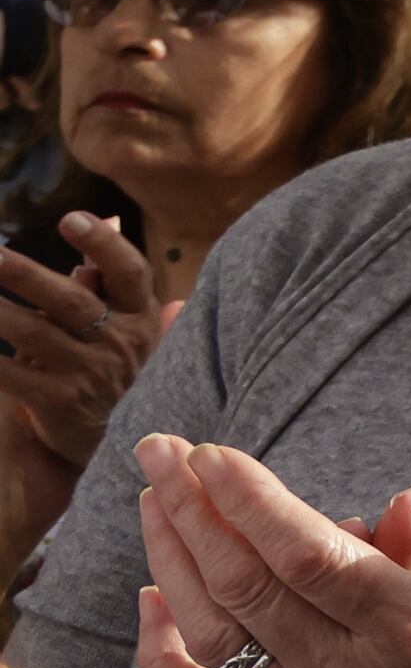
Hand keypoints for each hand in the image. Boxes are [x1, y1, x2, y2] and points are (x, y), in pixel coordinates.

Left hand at [0, 213, 166, 537]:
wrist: (121, 448)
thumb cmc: (121, 379)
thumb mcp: (132, 336)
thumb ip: (108, 299)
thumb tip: (86, 265)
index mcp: (140, 318)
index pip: (129, 272)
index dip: (104, 243)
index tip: (71, 219)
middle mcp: (119, 343)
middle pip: (70, 300)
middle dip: (25, 274)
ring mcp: (89, 374)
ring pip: (32, 332)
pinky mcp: (59, 403)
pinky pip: (10, 374)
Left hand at [129, 437, 410, 667]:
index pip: (307, 553)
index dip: (251, 500)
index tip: (212, 452)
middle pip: (243, 581)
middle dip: (191, 508)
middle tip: (160, 450)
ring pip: (212, 632)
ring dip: (171, 561)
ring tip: (152, 501)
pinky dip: (163, 657)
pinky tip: (152, 600)